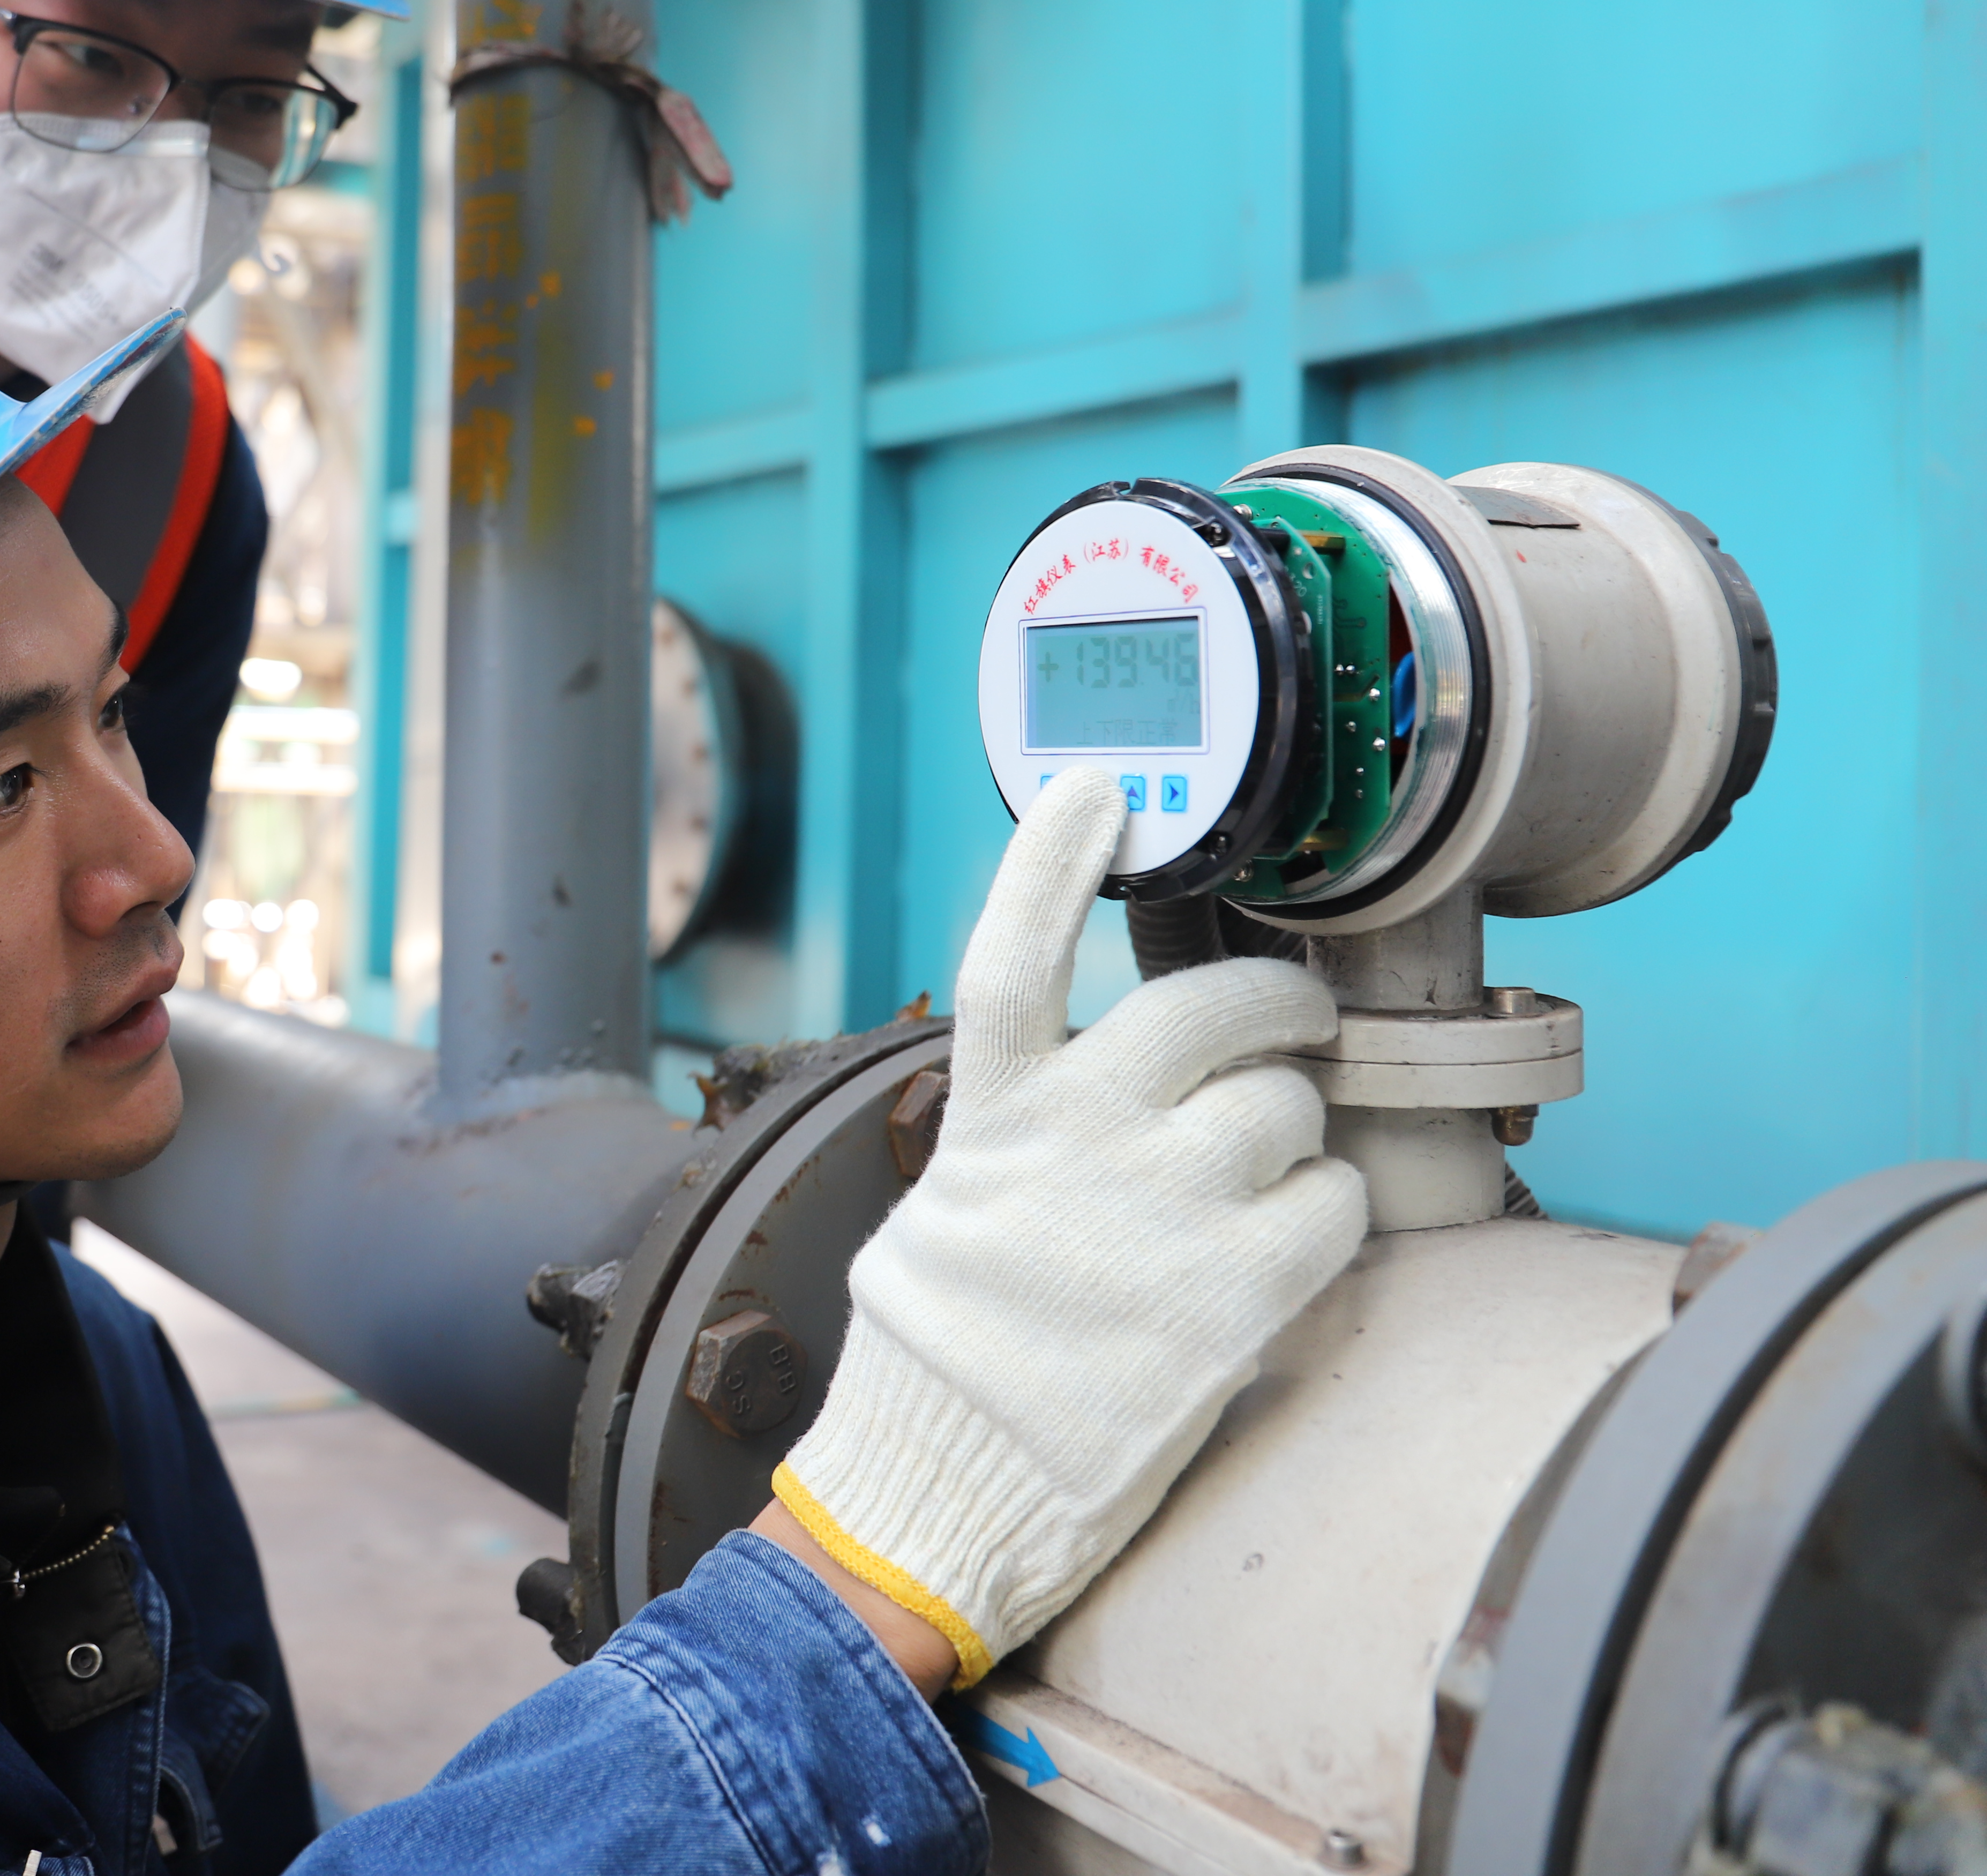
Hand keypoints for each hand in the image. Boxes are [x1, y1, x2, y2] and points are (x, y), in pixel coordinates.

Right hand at [768, 768, 1362, 1688]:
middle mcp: (1076, 1140)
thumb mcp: (950, 1206)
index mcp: (991, 1115)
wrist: (949, 1488)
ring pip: (1288, 1105)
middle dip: (1273, 1007)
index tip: (1098, 790)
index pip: (1013, 952)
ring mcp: (1158, 1211)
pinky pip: (1333, 1202)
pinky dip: (1329, 1213)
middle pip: (1208, 1008)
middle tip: (1291, 1023)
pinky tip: (1284, 1244)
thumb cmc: (944, 1356)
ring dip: (1296, 1129)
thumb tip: (1082, 1083)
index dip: (1052, 858)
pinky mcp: (1233, 1292)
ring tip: (1263, 1176)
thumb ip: (1019, 1130)